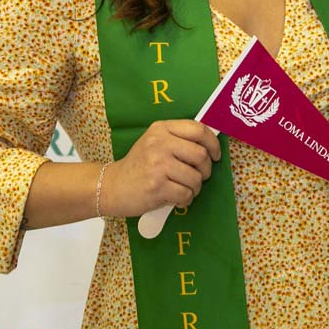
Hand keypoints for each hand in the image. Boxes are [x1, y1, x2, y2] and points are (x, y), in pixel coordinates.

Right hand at [100, 120, 220, 217]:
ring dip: (195, 188)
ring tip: (183, 189)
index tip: (215, 155)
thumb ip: (178, 139)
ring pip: (196, 178)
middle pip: (201, 155)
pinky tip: (175, 198)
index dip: (213, 143)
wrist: (112, 186)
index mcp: (161, 128)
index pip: (198, 129)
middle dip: (205, 170)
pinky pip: (186, 194)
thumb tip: (210, 143)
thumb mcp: (154, 142)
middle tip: (198, 177)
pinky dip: (185, 200)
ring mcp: (158, 164)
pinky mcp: (157, 186)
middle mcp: (159, 143)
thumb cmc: (139, 166)